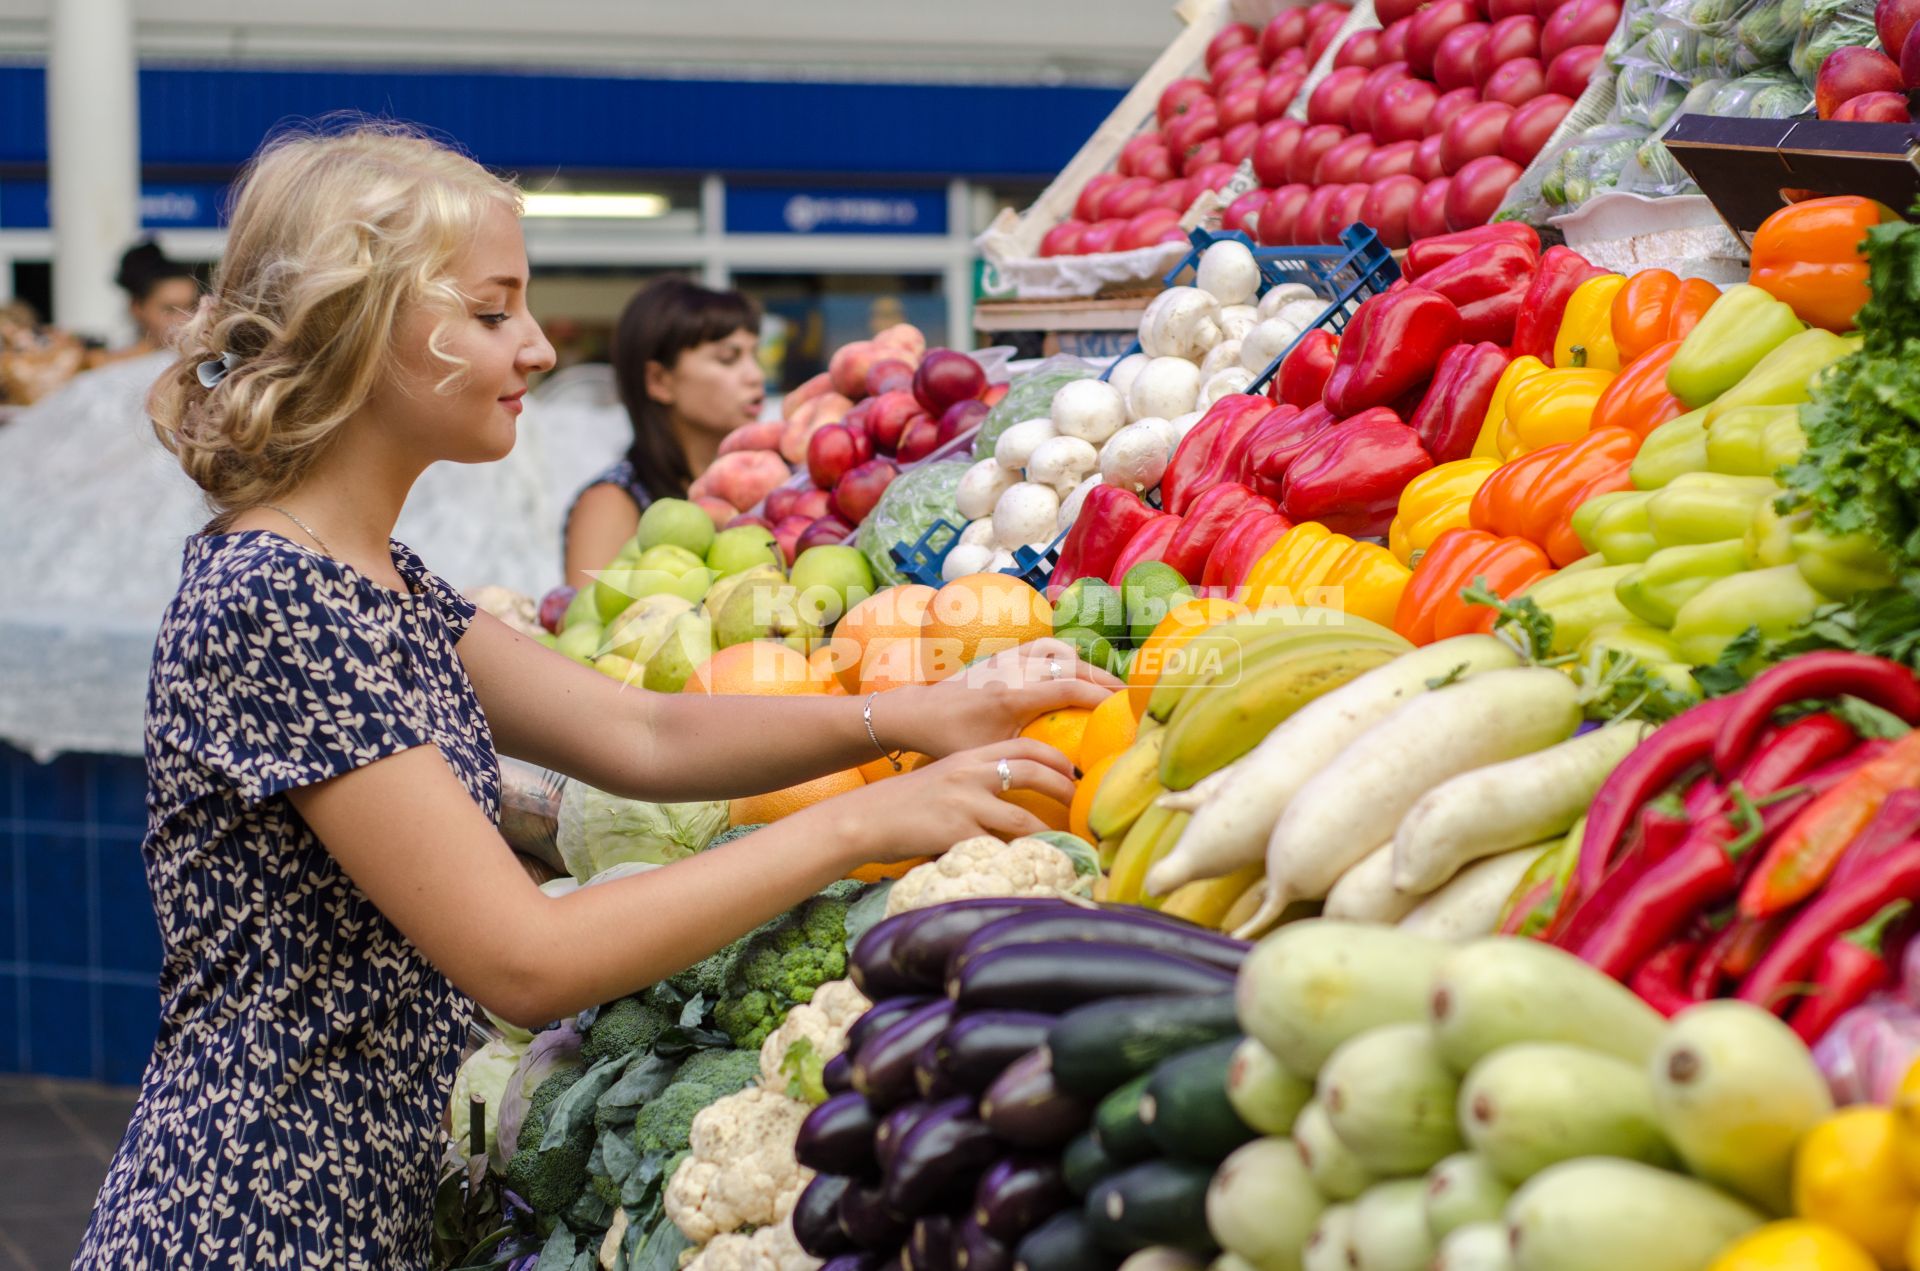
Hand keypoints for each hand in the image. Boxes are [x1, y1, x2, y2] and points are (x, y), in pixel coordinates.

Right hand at [806, 739, 1079, 864]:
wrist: (865, 818)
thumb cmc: (903, 803)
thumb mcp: (943, 777)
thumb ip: (974, 781)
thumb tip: (1008, 796)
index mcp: (968, 757)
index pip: (1023, 746)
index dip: (1054, 757)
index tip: (1072, 771)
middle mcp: (970, 774)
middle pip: (1031, 770)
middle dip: (1062, 787)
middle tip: (1079, 804)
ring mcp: (964, 804)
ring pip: (1022, 817)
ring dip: (1047, 832)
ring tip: (1061, 842)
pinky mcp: (956, 833)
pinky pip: (998, 847)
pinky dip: (1016, 857)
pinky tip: (1028, 866)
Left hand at [884, 639, 1121, 760]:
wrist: (919, 712)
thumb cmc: (951, 741)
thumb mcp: (992, 756)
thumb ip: (1028, 760)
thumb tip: (1067, 778)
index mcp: (1013, 696)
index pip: (1070, 689)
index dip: (1102, 697)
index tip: (1126, 709)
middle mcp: (1015, 670)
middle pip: (1073, 667)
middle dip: (1105, 681)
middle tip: (1131, 697)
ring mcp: (1009, 658)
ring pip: (1061, 652)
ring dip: (1088, 666)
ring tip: (1110, 685)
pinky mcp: (1003, 654)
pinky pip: (1044, 646)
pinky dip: (1066, 653)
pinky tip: (1078, 667)